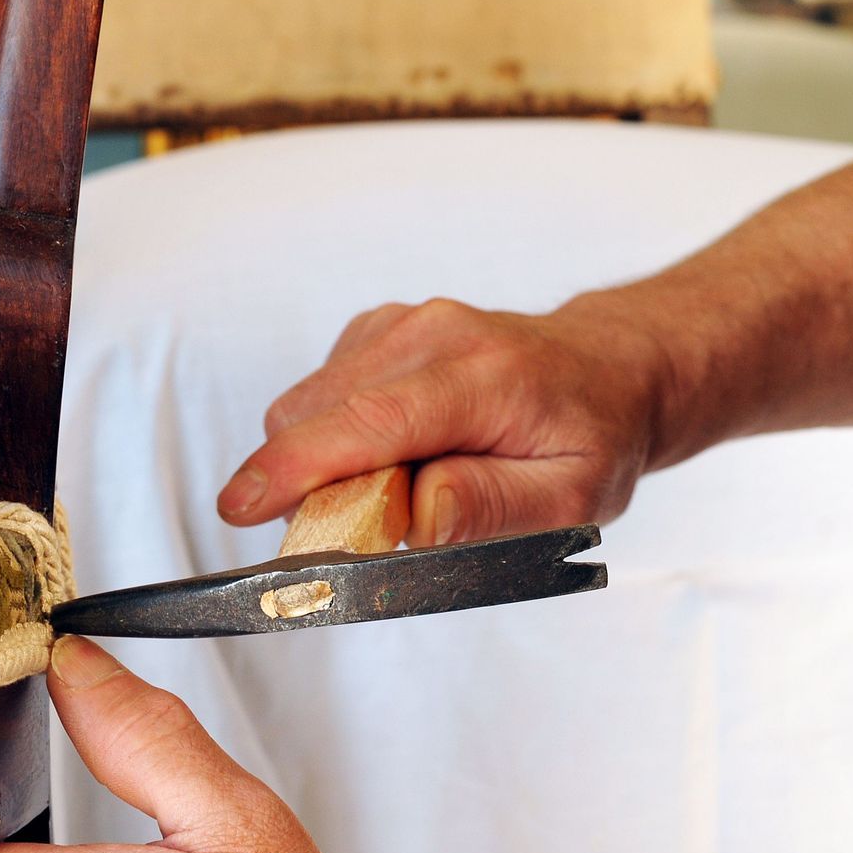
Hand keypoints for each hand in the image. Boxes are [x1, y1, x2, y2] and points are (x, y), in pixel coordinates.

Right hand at [216, 297, 669, 544]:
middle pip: (318, 412)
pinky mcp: (379, 330)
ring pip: (309, 404)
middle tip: (368, 529)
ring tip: (397, 489)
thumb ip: (494, 506)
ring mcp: (402, 324)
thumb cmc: (592, 438)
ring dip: (326, 462)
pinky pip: (322, 395)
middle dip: (309, 482)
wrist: (612, 370)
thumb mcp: (572, 500)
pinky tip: (392, 453)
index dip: (296, 467)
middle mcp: (434, 334)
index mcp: (483, 377)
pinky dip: (336, 437)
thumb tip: (419, 511)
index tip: (241, 506)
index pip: (370, 421)